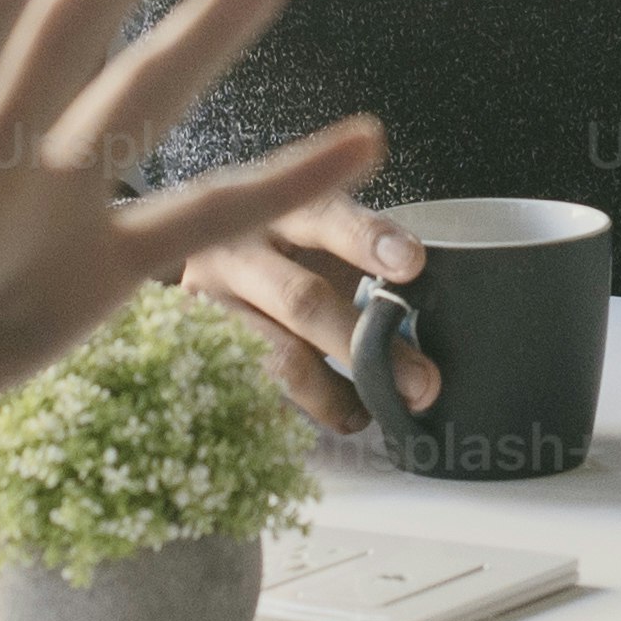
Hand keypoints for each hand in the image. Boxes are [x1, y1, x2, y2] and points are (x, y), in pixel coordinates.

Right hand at [187, 190, 431, 436]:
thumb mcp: (323, 241)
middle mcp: (231, 247)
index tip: (412, 263)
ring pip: (277, 357)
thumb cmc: (289, 253)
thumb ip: (366, 264)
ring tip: (378, 408)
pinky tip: (344, 415)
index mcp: (275, 205)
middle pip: (301, 299)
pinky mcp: (195, 350)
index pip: (324, 218)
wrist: (197, 254)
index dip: (367, 239)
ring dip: (338, 392)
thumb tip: (425, 319)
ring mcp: (205, 303)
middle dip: (366, 344)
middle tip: (422, 382)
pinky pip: (256, 392)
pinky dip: (308, 409)